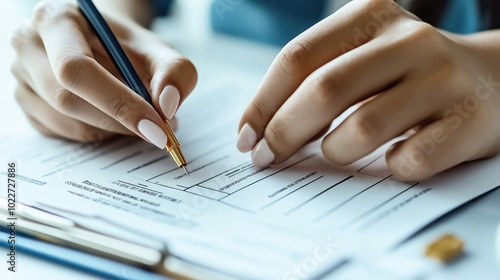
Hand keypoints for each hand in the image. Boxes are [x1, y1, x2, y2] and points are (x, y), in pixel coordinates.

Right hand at [11, 0, 196, 147]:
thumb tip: (167, 105)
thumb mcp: (158, 52)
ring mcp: (21, 75)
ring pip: (64, 121)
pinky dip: (94, 133)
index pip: (76, 68)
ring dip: (108, 129)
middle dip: (117, 120)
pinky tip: (109, 117)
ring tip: (134, 116)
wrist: (104, 46)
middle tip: (155, 130)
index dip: (117, 102)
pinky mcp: (26, 102)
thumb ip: (175, 73)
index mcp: (57, 19)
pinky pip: (60, 133)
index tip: (155, 126)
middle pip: (65, 98)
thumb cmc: (127, 49)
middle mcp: (29, 44)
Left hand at [237, 0, 499, 180]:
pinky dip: (388, 168)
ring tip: (337, 152)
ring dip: (335, 151)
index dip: (263, 103)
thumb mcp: (363, 57)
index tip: (245, 137)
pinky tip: (392, 158)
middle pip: (324, 90)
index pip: (297, 58)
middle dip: (284, 132)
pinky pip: (408, 161)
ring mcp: (443, 80)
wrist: (494, 81)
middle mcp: (410, 40)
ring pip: (362, 129)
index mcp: (371, 16)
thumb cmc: (409, 74)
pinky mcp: (468, 123)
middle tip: (267, 158)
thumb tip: (260, 130)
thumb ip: (315, 80)